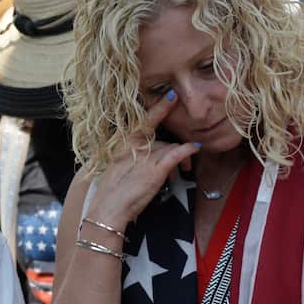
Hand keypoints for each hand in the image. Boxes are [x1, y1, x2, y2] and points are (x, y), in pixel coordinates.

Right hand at [85, 91, 199, 230]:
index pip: (146, 120)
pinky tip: (195, 148)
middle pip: (162, 140)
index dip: (160, 107)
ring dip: (183, 156)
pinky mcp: (155, 170)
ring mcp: (146, 157)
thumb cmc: (111, 191)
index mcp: (125, 143)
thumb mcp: (119, 167)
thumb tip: (148, 155)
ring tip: (186, 169)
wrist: (108, 207)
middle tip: (185, 160)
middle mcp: (136, 146)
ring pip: (171, 147)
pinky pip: (176, 154)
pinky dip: (187, 150)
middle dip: (175, 147)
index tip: (171, 96)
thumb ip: (133, 157)